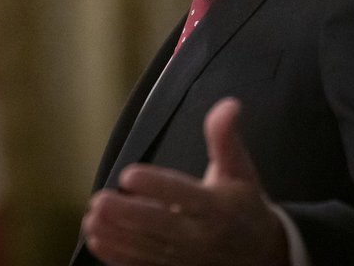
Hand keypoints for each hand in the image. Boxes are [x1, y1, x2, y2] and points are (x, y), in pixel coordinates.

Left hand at [80, 98, 288, 265]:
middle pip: (161, 225)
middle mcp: (201, 235)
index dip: (156, 186)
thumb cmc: (244, 205)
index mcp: (216, 206)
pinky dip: (119, 257)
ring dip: (117, 236)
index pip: (184, 194)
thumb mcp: (239, 169)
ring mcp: (187, 258)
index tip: (128, 174)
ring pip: (148, 248)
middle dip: (128, 214)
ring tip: (90, 219)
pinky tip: (96, 241)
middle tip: (99, 200)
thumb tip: (228, 104)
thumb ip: (225, 137)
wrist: (263, 255)